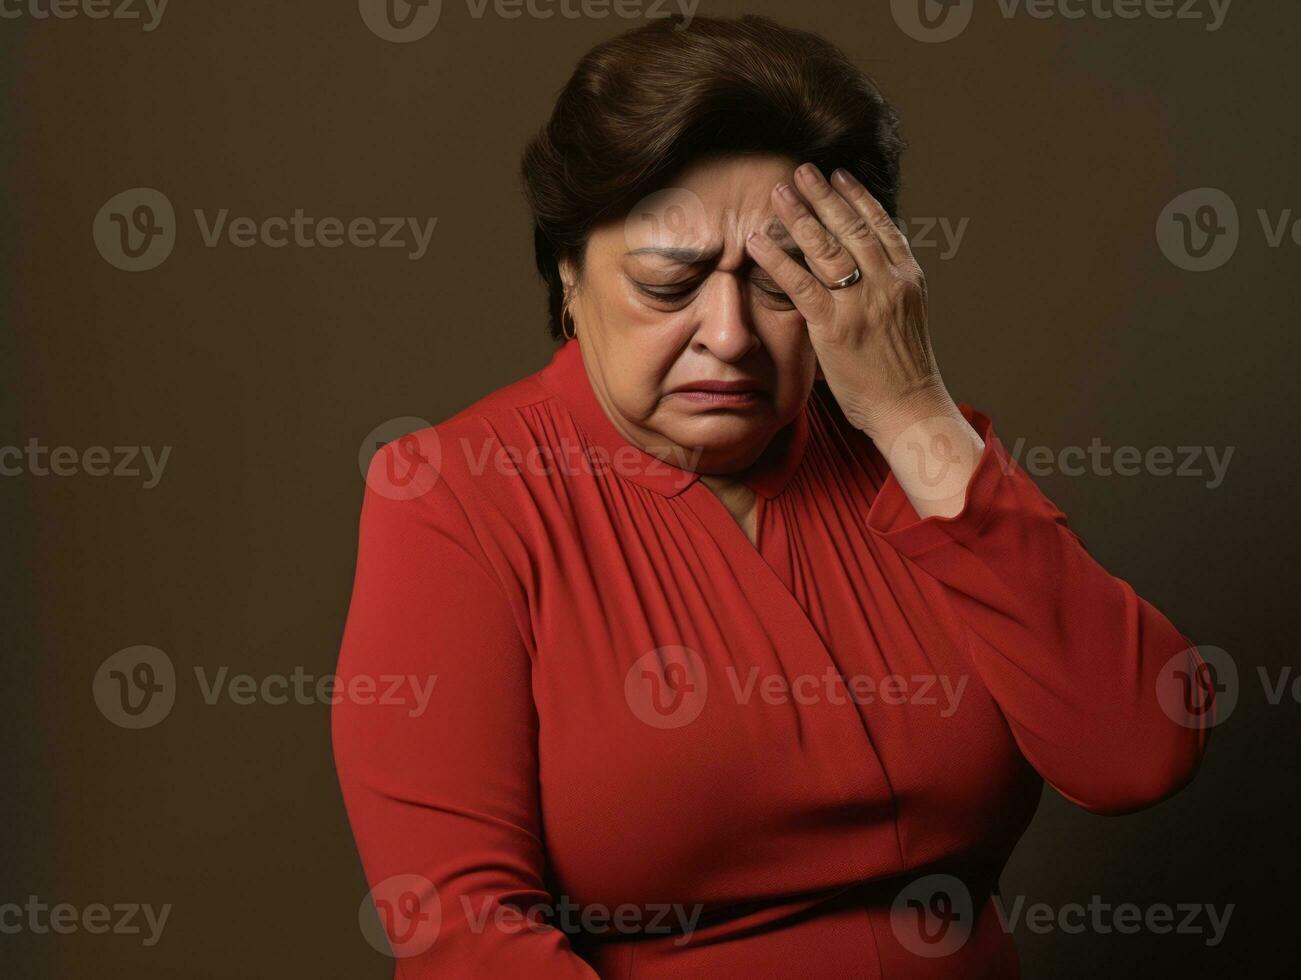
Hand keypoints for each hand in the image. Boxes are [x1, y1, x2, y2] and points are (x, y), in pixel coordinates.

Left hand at [745, 163, 983, 517]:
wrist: (911, 408)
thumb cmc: (904, 372)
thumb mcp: (905, 319)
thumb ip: (884, 291)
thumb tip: (859, 272)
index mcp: (907, 279)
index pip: (881, 226)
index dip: (858, 198)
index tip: (840, 176)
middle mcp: (886, 283)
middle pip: (851, 227)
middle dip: (824, 196)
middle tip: (802, 170)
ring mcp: (860, 303)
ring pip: (826, 247)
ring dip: (799, 215)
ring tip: (779, 191)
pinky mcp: (834, 325)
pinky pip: (800, 283)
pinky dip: (776, 259)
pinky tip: (758, 241)